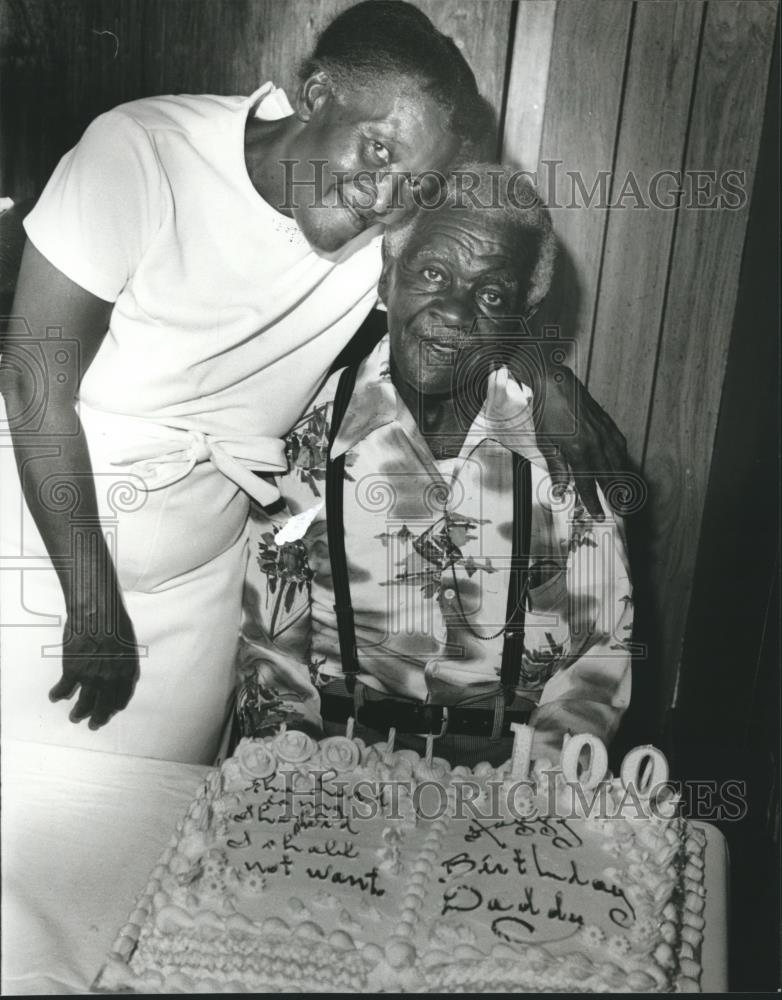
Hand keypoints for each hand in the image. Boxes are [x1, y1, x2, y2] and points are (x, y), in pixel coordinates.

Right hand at [50, 602, 139, 729]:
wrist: (97, 612)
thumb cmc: (115, 623)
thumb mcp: (128, 645)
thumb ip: (124, 662)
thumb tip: (119, 673)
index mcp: (127, 671)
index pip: (122, 698)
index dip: (114, 707)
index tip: (110, 712)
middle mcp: (110, 679)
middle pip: (104, 706)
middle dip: (98, 718)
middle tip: (93, 725)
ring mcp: (91, 677)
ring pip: (83, 704)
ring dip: (78, 714)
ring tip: (74, 718)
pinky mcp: (72, 670)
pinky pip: (63, 690)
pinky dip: (57, 695)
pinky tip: (54, 697)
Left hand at [534, 365, 627, 519]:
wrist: (554, 382)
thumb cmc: (545, 411)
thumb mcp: (545, 442)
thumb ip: (556, 467)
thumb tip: (560, 490)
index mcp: (578, 451)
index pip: (588, 483)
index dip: (593, 501)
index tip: (598, 515)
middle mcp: (596, 443)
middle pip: (608, 476)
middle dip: (615, 496)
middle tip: (621, 511)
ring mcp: (604, 432)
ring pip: (617, 462)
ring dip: (622, 480)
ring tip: (625, 494)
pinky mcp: (607, 423)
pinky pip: (619, 445)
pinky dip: (621, 457)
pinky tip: (621, 463)